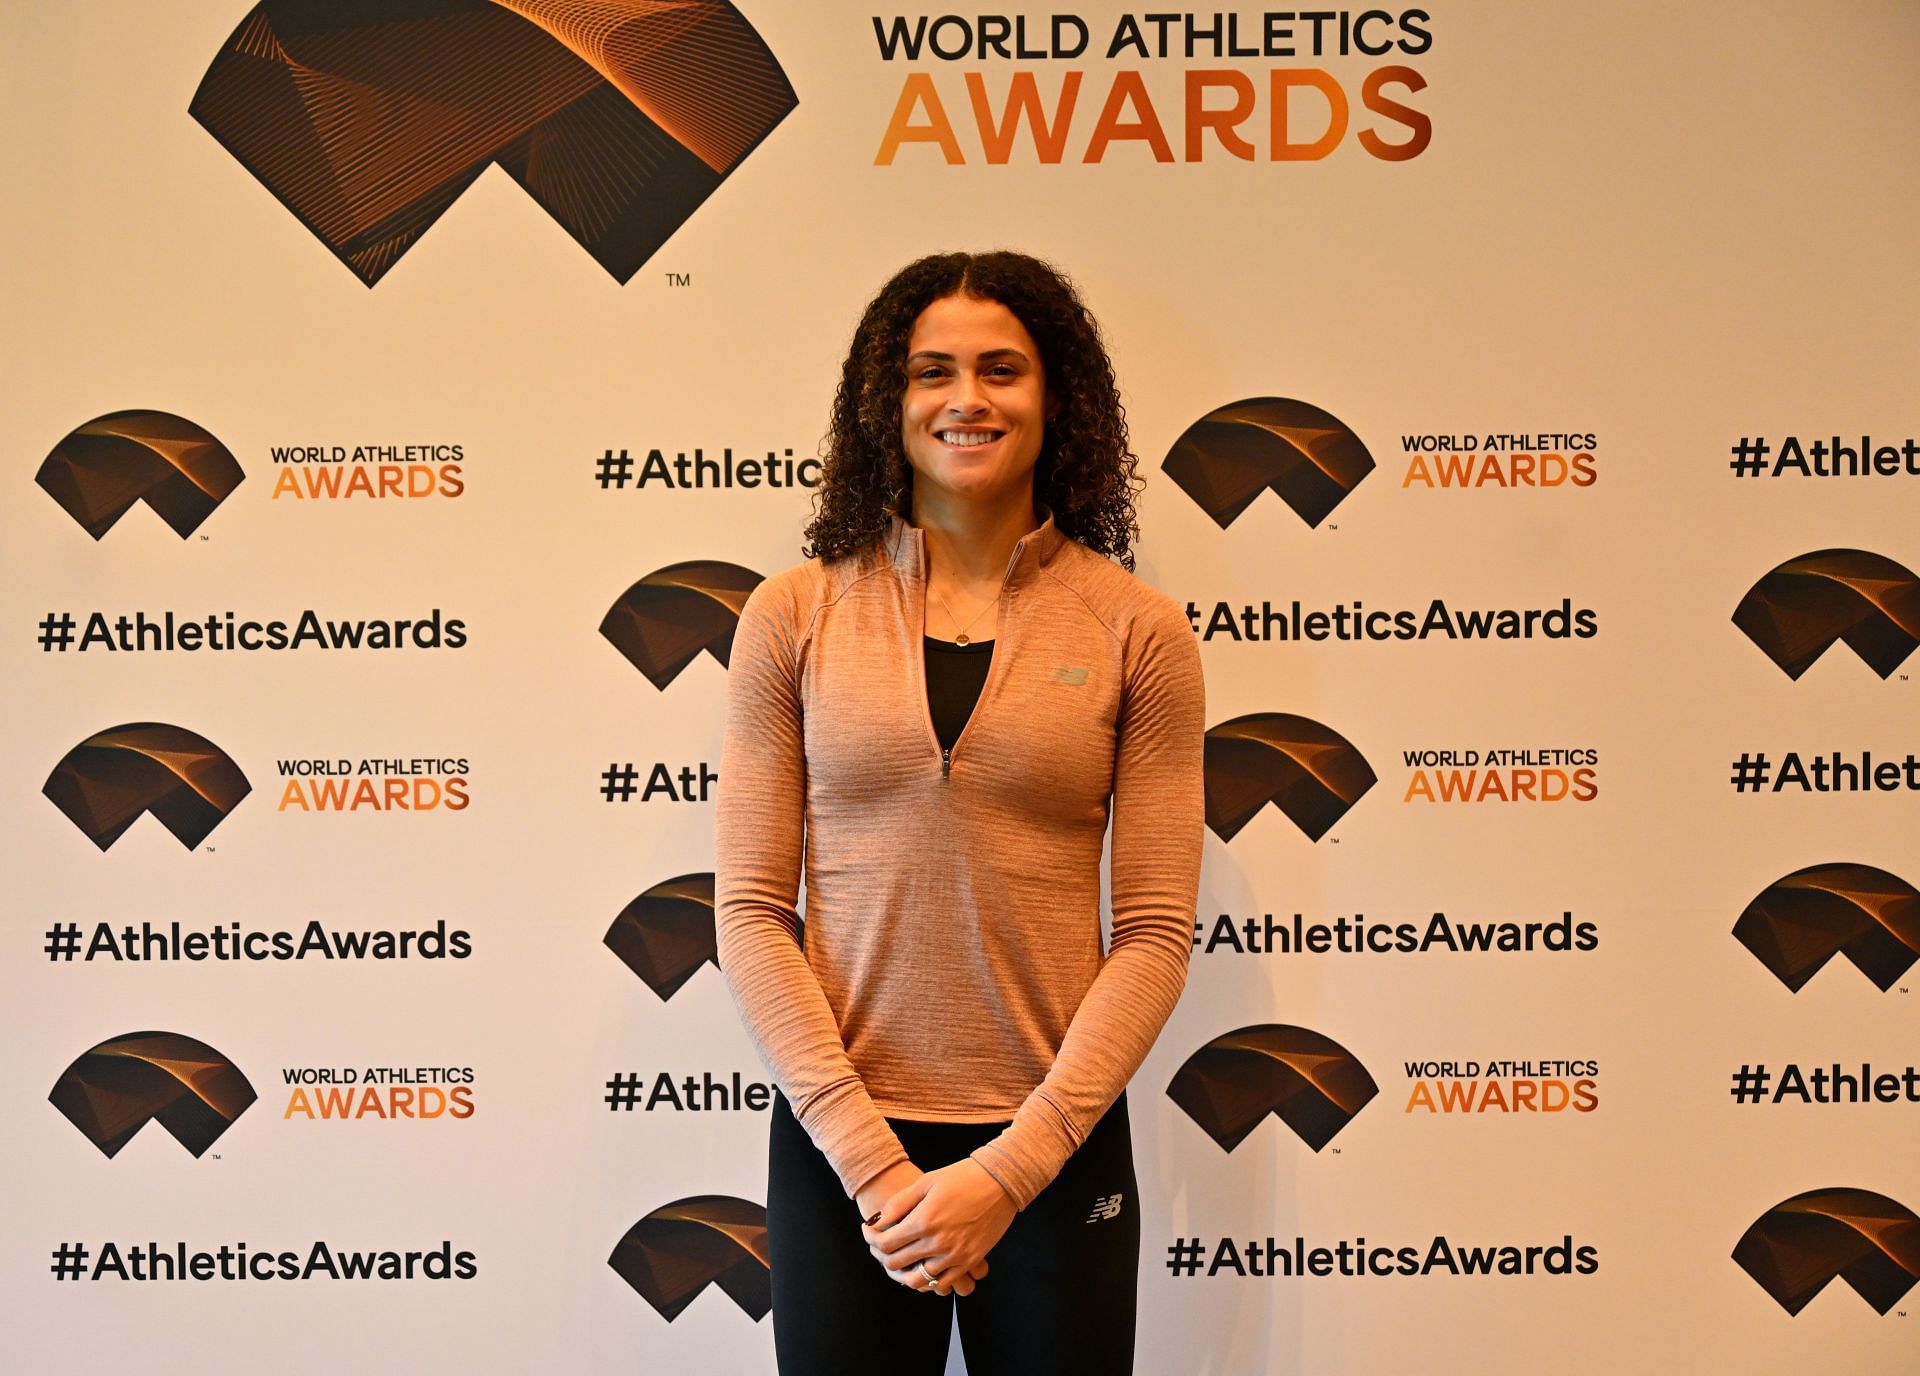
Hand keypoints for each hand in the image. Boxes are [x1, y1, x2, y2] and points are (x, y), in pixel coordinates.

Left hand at [862, 1159, 1013, 1297]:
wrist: (1001, 1182)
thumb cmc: (962, 1176)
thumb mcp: (926, 1181)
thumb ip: (899, 1203)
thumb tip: (877, 1221)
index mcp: (923, 1221)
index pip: (885, 1243)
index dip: (870, 1238)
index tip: (868, 1230)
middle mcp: (937, 1243)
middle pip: (896, 1263)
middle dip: (880, 1255)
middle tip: (878, 1245)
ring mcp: (955, 1255)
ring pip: (917, 1280)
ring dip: (901, 1273)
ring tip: (897, 1260)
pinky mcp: (969, 1261)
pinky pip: (942, 1283)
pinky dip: (927, 1281)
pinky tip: (920, 1268)